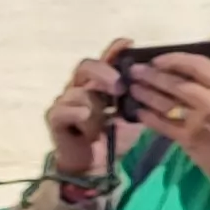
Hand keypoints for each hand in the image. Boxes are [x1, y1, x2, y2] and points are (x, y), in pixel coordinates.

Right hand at [47, 39, 138, 180]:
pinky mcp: (55, 118)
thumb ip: (138, 99)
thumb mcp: (132, 116)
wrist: (93, 165)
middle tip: (120, 86)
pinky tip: (85, 117)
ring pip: (78, 91)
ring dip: (95, 105)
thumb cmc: (112, 138)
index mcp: (99, 84)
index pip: (105, 60)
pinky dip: (76, 112)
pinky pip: (63, 110)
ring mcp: (65, 102)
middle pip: (86, 66)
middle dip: (104, 72)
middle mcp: (80, 87)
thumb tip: (154, 82)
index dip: (115, 50)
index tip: (129, 44)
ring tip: (105, 121)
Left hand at [123, 49, 209, 209]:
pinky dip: (148, 117)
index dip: (174, 59)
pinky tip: (138, 111)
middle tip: (134, 71)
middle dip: (151, 75)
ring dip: (145, 93)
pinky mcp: (188, 140)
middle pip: (175, 83)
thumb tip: (189, 80)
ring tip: (132, 87)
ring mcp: (198, 120)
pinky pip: (162, 125)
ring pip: (164, 102)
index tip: (158, 59)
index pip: (198, 64)